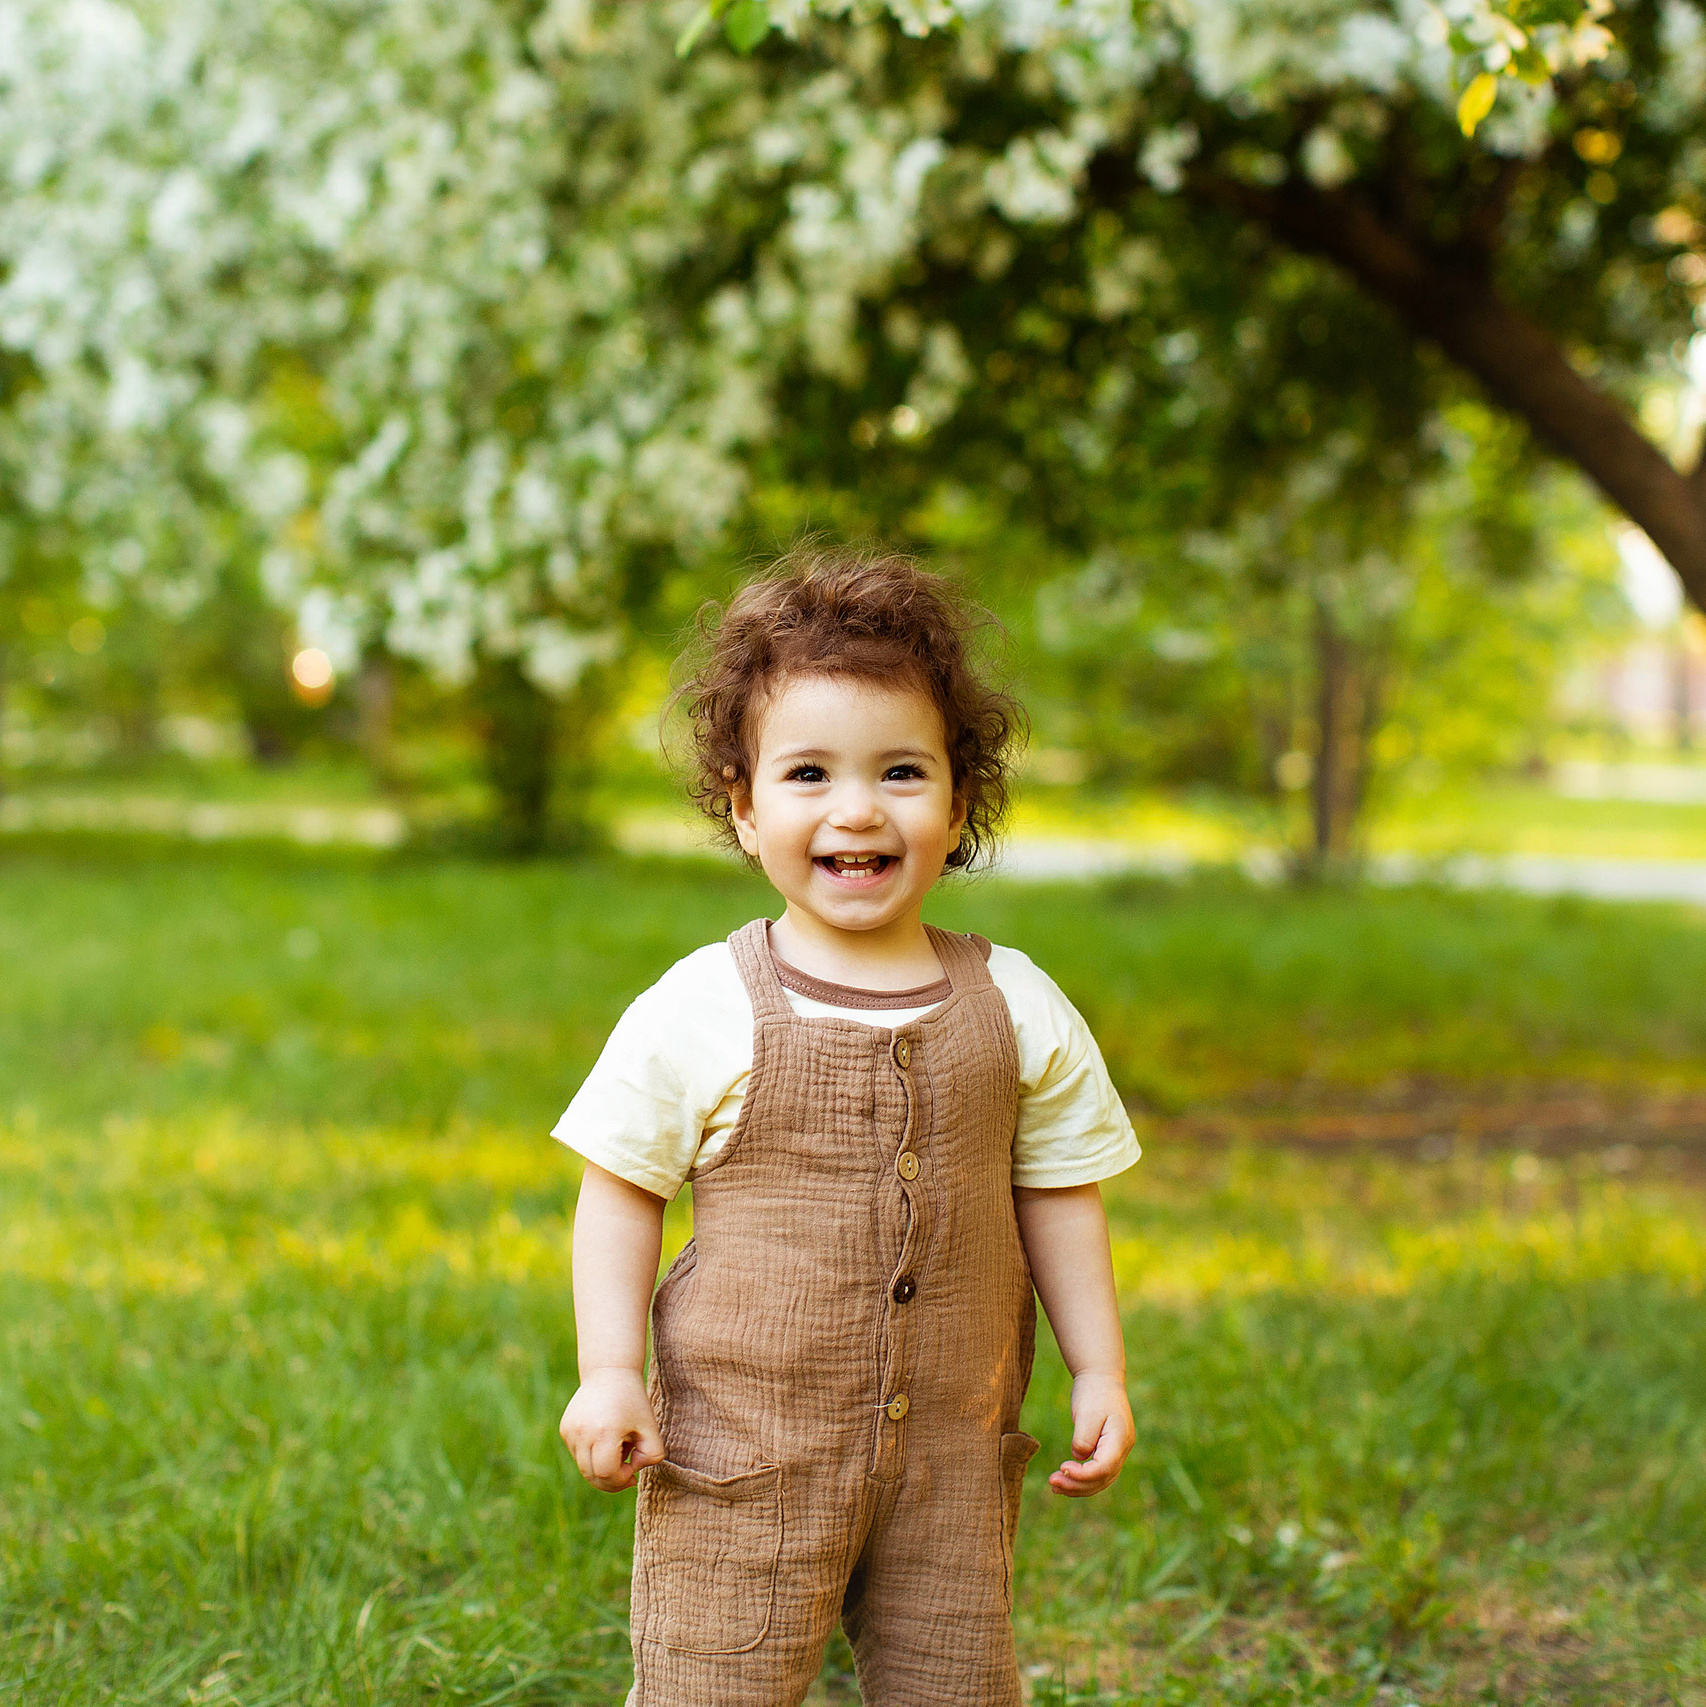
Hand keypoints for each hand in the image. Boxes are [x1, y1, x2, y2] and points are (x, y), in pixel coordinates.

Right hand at [560, 1367, 665, 1491]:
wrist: (609, 1371)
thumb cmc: (633, 1401)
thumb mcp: (651, 1427)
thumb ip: (652, 1455)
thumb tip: (631, 1470)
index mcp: (604, 1432)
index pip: (606, 1474)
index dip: (620, 1480)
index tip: (633, 1470)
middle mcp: (582, 1433)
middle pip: (592, 1476)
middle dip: (611, 1481)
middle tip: (627, 1472)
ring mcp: (570, 1431)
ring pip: (584, 1467)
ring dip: (601, 1468)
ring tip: (618, 1448)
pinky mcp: (565, 1429)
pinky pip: (578, 1455)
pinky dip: (592, 1456)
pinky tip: (606, 1440)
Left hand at [1048, 1368, 1134, 1497]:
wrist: (1101, 1377)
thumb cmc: (1093, 1392)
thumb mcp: (1086, 1413)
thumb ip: (1083, 1438)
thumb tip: (1079, 1458)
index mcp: (1120, 1438)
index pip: (1104, 1468)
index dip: (1083, 1475)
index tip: (1062, 1468)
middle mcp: (1123, 1449)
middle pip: (1103, 1478)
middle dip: (1077, 1485)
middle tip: (1052, 1482)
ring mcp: (1118, 1451)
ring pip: (1101, 1479)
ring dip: (1078, 1486)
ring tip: (1055, 1486)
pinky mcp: (1109, 1451)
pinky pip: (1098, 1472)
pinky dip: (1082, 1479)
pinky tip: (1065, 1480)